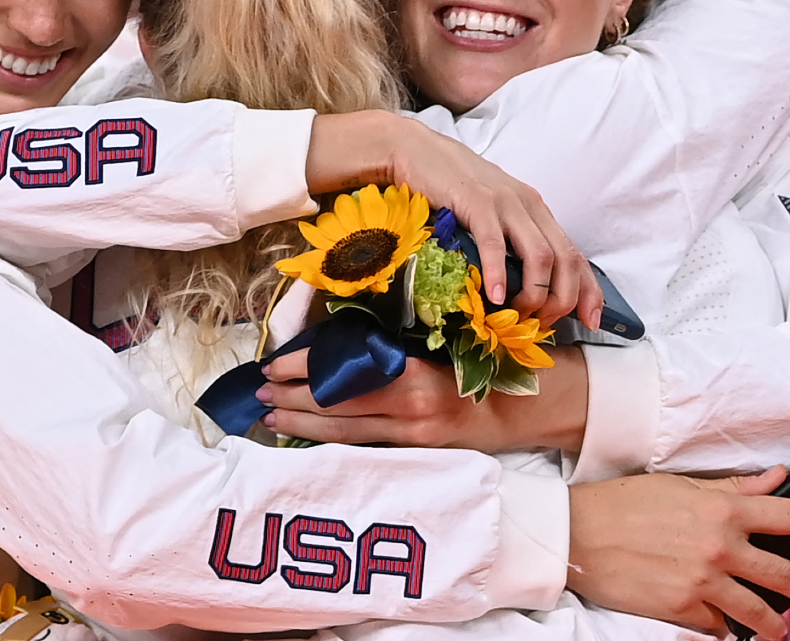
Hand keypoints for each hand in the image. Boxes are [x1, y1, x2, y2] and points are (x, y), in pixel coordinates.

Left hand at [259, 346, 588, 453]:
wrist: (529, 406)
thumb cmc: (485, 363)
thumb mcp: (442, 342)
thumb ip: (396, 343)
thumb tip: (342, 336)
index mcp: (413, 371)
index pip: (344, 372)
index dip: (305, 369)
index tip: (275, 364)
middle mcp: (411, 407)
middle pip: (337, 406)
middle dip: (293, 400)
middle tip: (260, 394)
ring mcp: (414, 436)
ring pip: (344, 434)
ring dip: (303, 425)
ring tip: (272, 418)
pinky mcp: (419, 452)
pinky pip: (366, 447)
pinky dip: (333, 442)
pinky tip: (309, 438)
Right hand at [305, 111, 599, 326]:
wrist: (416, 150)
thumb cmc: (450, 187)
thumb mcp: (491, 214)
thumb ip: (507, 241)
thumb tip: (518, 288)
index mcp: (536, 210)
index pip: (575, 254)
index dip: (589, 291)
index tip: (592, 321)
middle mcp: (529, 205)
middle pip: (565, 260)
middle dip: (562, 299)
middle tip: (541, 323)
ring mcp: (505, 202)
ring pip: (540, 256)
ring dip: (533, 293)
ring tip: (516, 313)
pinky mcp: (476, 202)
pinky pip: (495, 243)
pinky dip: (497, 273)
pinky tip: (492, 296)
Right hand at [565, 469, 789, 640]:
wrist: (577, 533)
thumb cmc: (623, 504)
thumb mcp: (680, 485)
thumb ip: (733, 486)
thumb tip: (775, 477)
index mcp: (722, 509)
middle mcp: (719, 547)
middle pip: (784, 574)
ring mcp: (703, 583)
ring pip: (758, 612)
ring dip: (774, 624)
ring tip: (779, 630)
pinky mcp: (682, 609)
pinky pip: (717, 627)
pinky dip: (723, 628)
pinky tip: (725, 629)